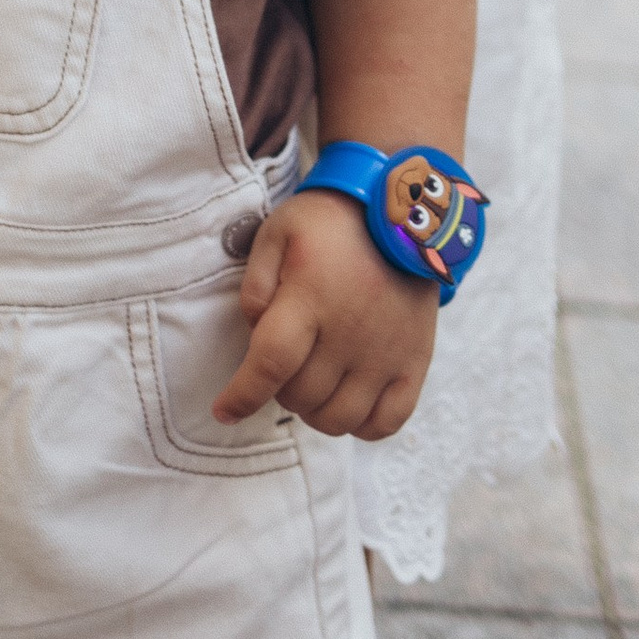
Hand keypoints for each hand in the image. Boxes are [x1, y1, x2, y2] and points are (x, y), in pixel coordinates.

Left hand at [211, 193, 440, 439]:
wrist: (402, 211)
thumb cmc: (331, 222)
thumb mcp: (277, 232)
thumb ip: (255, 285)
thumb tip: (254, 335)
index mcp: (311, 297)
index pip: (270, 364)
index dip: (242, 396)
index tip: (223, 411)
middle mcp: (350, 333)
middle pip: (301, 396)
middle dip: (278, 391)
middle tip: (282, 365)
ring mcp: (387, 352)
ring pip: (339, 418)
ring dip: (314, 412)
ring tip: (311, 384)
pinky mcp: (415, 361)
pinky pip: (387, 422)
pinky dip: (361, 427)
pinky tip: (347, 403)